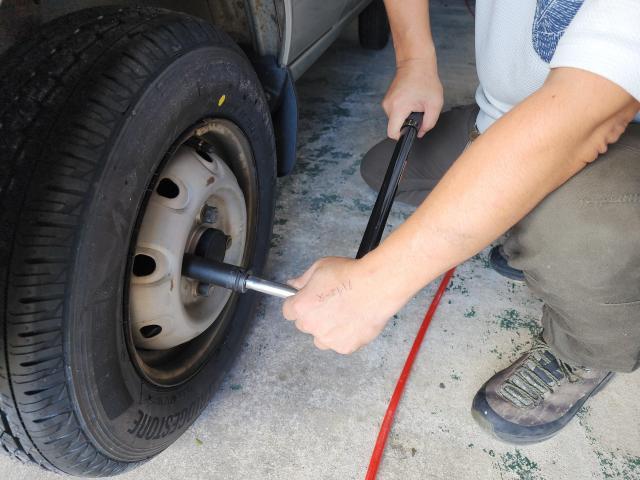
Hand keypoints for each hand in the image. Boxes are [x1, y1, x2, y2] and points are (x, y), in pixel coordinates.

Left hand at [282, 257, 405, 353]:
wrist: (377, 286)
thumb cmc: (350, 275)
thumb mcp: (320, 268)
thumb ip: (303, 279)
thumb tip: (293, 284)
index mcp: (301, 307)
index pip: (288, 311)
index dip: (297, 304)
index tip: (306, 301)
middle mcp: (311, 326)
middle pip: (304, 325)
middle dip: (313, 316)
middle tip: (329, 304)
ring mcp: (328, 339)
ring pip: (321, 338)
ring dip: (327, 329)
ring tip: (344, 314)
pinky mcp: (345, 347)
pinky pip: (340, 344)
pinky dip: (346, 336)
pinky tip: (355, 321)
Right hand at [382, 58, 443, 138]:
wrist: (416, 63)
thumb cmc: (425, 80)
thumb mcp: (434, 104)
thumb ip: (429, 123)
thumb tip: (420, 133)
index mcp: (398, 108)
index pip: (392, 132)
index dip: (402, 136)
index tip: (410, 131)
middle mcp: (388, 106)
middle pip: (394, 126)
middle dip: (407, 123)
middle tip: (418, 111)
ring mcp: (386, 102)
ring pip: (395, 119)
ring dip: (405, 116)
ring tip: (415, 104)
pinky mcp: (387, 99)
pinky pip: (394, 112)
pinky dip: (403, 110)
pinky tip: (411, 101)